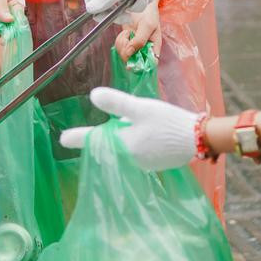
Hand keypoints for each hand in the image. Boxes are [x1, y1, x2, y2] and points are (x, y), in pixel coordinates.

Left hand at [59, 87, 200, 170]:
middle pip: (106, 148)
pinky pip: (132, 155)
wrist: (198, 139)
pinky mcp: (151, 164)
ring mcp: (140, 164)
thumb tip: (92, 96)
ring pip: (120, 151)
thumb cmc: (167, 122)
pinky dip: (129, 145)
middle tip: (91, 131)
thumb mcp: (140, 108)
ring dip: (115, 141)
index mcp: (123, 146)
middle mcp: (128, 159)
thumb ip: (117, 103)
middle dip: (98, 139)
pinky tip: (137, 133)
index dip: (77, 138)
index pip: (93, 142)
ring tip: (117, 127)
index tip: (62, 139)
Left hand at [116, 0, 161, 61]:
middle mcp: (145, 50)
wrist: (140, 1)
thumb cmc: (149, 12)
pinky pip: (120, 47)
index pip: (149, 65)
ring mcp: (135, 46)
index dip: (140, 66)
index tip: (131, 61)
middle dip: (127, 51)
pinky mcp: (127, 41)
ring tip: (127, 33)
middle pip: (134, 62)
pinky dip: (120, 40)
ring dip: (122, 44)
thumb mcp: (147, 25)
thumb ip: (140, 40)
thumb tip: (130, 54)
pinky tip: (125, 32)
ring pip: (125, 55)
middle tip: (127, 37)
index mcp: (154, 48)